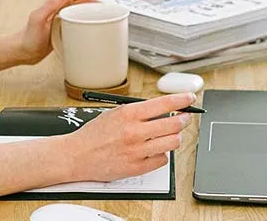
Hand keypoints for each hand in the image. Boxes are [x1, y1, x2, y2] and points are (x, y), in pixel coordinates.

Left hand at [18, 0, 127, 64]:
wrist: (26, 51)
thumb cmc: (29, 36)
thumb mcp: (38, 19)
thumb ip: (50, 4)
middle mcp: (65, 2)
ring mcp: (69, 12)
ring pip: (91, 3)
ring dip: (105, 2)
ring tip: (118, 7)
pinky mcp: (71, 23)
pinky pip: (88, 16)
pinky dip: (98, 16)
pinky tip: (105, 20)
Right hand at [62, 93, 196, 181]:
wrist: (77, 155)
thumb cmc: (93, 134)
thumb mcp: (114, 113)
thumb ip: (137, 112)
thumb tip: (161, 109)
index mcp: (128, 114)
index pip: (164, 104)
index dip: (182, 100)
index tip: (189, 98)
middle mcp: (135, 131)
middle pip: (174, 124)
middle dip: (184, 120)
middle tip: (184, 118)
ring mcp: (137, 151)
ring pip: (172, 143)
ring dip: (175, 137)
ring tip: (170, 135)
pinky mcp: (137, 167)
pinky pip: (162, 160)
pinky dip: (162, 154)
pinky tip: (154, 150)